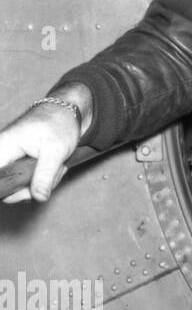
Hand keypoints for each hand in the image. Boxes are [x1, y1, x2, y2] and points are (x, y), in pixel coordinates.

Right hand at [0, 86, 89, 203]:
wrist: (68, 112)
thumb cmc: (59, 124)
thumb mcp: (56, 151)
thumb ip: (45, 176)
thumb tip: (38, 198)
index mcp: (3, 147)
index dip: (9, 187)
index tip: (24, 188)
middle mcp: (3, 154)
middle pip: (10, 186)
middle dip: (36, 185)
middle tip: (54, 171)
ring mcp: (12, 160)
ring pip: (22, 186)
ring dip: (44, 180)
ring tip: (57, 164)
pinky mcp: (21, 164)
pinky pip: (30, 180)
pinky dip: (45, 177)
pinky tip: (55, 165)